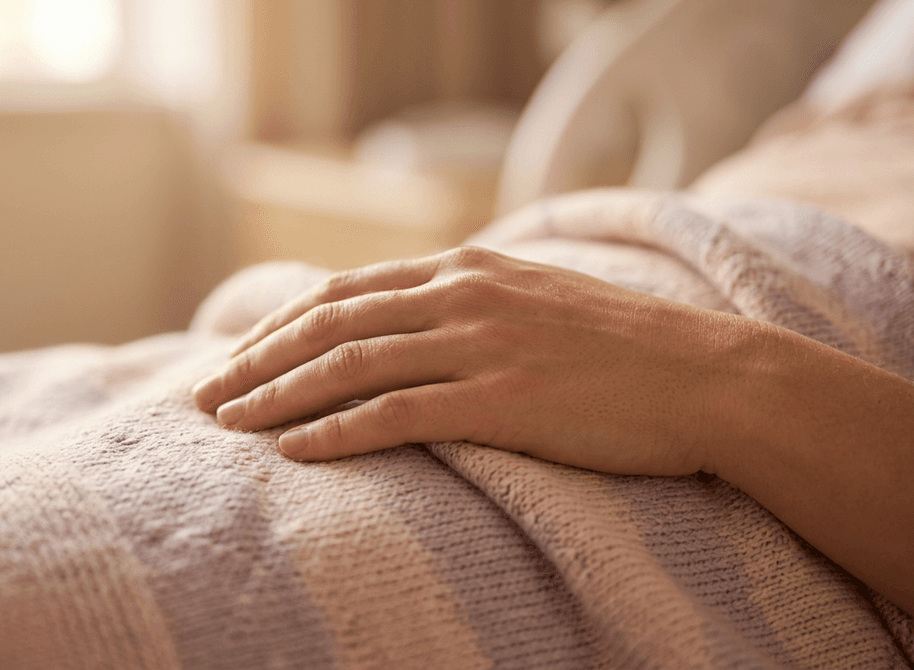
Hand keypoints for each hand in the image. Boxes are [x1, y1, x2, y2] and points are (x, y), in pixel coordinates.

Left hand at [192, 247, 738, 474]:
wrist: (708, 376)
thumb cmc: (625, 348)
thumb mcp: (538, 299)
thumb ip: (472, 303)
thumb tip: (413, 324)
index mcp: (468, 269)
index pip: (346, 290)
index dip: (281, 323)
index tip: (238, 353)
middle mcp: (464, 296)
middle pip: (330, 322)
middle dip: (257, 357)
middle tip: (206, 391)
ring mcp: (482, 345)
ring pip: (350, 364)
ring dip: (278, 395)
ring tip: (228, 423)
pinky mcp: (503, 399)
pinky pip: (396, 414)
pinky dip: (336, 431)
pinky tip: (294, 450)